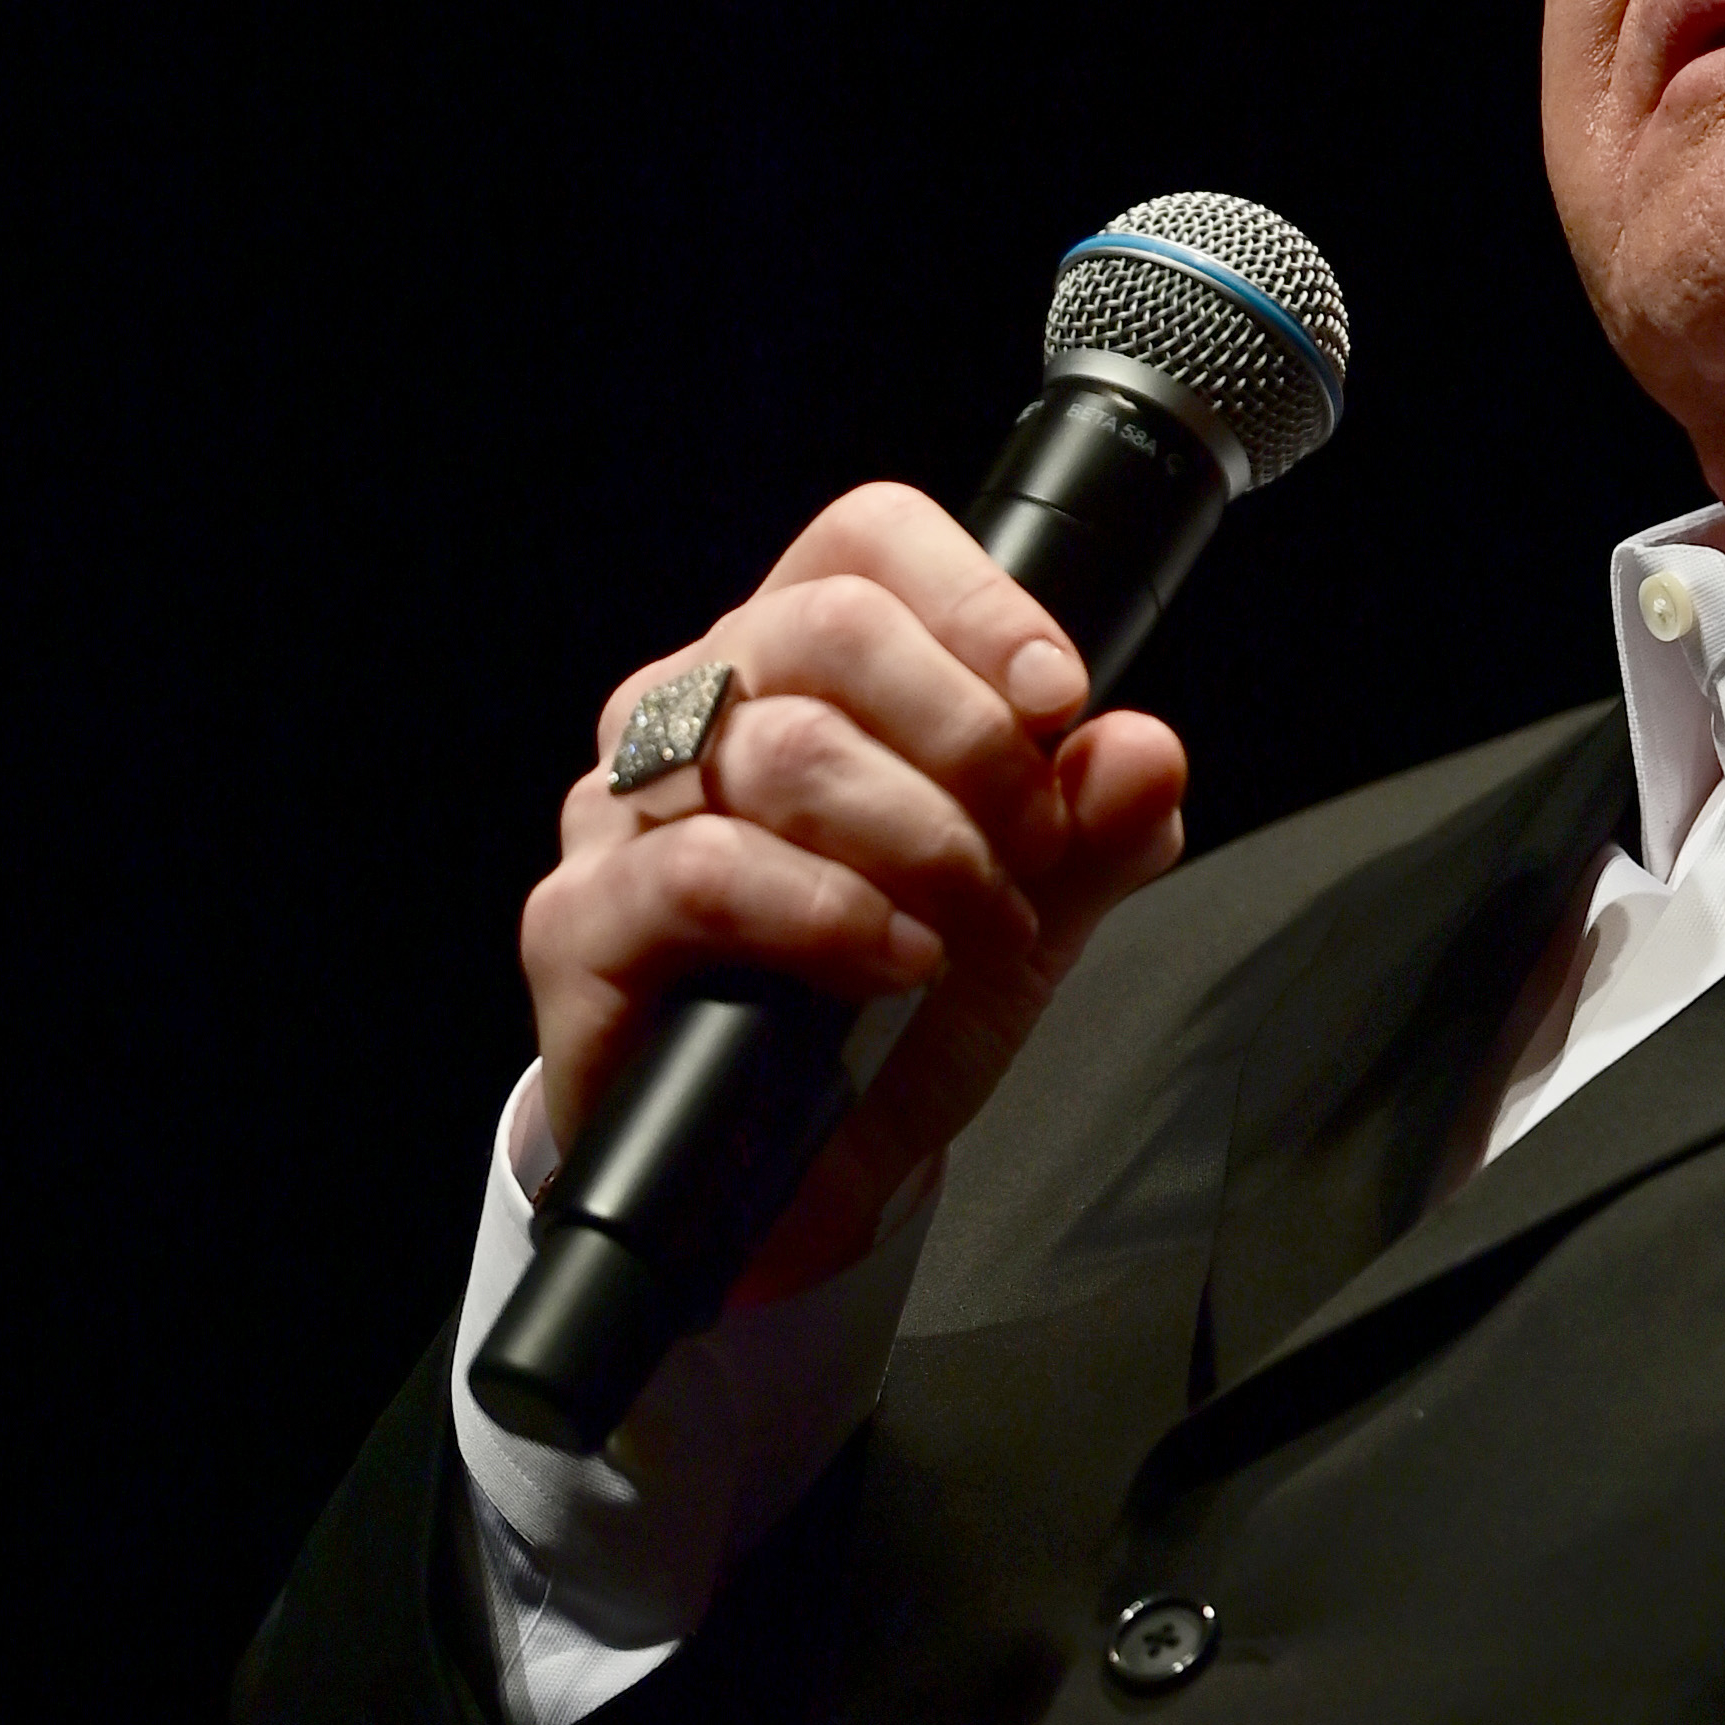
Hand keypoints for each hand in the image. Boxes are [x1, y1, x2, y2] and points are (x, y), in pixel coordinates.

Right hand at [520, 484, 1189, 1304]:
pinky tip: (898, 958)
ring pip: (782, 747)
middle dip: (971, 737)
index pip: (865, 541)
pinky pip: (705, 873)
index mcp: (793, 662)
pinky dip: (833, 913)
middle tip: (1036, 841)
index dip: (976, 600)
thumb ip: (1095, 826)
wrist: (794, 1183)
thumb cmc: (893, 1011)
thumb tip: (1146, 750)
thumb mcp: (1031, 908)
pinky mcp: (579, 923)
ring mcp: (619, 810)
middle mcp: (692, 708)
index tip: (1061, 697)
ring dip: (924, 840)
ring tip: (985, 923)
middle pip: (830, 623)